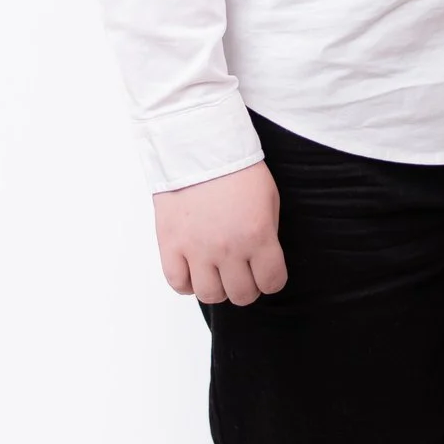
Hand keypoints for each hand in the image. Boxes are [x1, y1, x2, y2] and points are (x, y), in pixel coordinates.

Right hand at [154, 161, 287, 304]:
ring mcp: (197, 249)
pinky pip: (178, 284)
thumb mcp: (269, 199)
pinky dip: (187, 283)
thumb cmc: (236, 169)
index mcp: (258, 235)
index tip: (266, 273)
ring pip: (210, 295)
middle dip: (246, 287)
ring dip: (217, 288)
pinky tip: (194, 270)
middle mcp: (228, 248)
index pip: (272, 282)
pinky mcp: (171, 245)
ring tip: (217, 271)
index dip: (271, 279)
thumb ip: (268, 234)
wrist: (198, 147)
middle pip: (242, 294)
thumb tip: (263, 260)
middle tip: (242, 272)